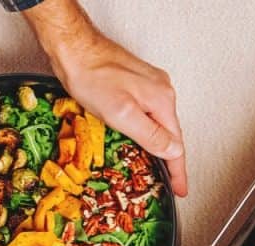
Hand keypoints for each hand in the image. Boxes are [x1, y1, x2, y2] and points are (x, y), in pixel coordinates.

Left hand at [24, 0, 187, 196]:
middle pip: (171, 134)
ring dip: (159, 146)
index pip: (176, 144)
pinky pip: (149, 114)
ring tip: (159, 167)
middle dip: (171, 160)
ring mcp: (149, 85)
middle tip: (171, 182)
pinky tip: (142, 138)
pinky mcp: (136, 83)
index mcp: (161, 100)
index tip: (180, 189)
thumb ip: (150, 134)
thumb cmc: (92, 75)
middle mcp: (160, 91)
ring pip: (160, 123)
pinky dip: (148, 130)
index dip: (178, 171)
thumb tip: (172, 151)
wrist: (74, 48)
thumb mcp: (122, 113)